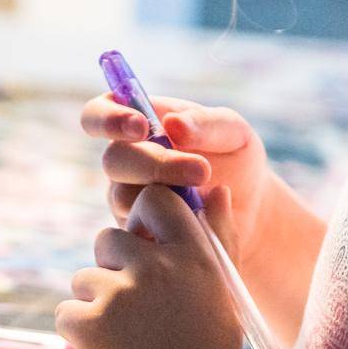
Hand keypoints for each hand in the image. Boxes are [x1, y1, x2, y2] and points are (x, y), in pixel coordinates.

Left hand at [55, 184, 247, 348]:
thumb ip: (219, 235)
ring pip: (85, 277)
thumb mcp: (223, 287)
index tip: (147, 243)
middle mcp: (155, 266)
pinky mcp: (87, 325)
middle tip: (135, 305)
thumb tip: (216, 188)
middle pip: (107, 238)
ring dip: (97, 303)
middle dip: (113, 266)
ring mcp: (118, 295)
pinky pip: (67, 311)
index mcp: (191, 253)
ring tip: (128, 337)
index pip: (154, 199)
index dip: (143, 218)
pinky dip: (81, 332)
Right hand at [81, 93, 272, 261]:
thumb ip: (206, 123)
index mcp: (139, 124)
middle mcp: (126, 161)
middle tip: (201, 170)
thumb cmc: (235, 159)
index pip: (97, 115)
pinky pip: (136, 230)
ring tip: (208, 196)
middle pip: (113, 160)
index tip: (140, 126)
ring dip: (164, 195)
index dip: (108, 119)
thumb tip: (173, 123)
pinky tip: (200, 222)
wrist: (250, 208)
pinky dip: (168, 225)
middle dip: (154, 164)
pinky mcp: (137, 233)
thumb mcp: (232, 132)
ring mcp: (127, 199)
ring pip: (123, 197)